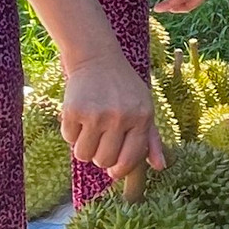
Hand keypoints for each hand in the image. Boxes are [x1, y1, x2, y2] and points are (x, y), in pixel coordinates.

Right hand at [61, 50, 165, 179]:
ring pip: (84, 155)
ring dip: (84, 148)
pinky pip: (69, 139)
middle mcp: (120, 117)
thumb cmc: (124, 87)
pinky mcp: (73, 110)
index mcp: (142, 118)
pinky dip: (71, 133)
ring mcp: (96, 114)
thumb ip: (152, 139)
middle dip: (100, 157)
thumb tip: (160, 166)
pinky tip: (79, 116)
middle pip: (104, 161)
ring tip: (90, 130)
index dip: (119, 169)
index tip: (113, 170)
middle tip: (101, 141)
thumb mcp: (145, 108)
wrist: (97, 58)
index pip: (130, 159)